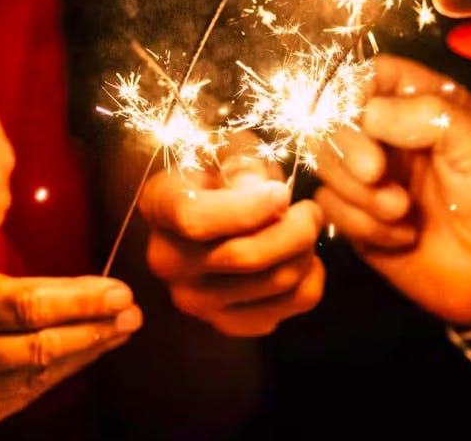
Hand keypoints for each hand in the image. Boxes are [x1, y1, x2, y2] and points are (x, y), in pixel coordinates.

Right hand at [0, 270, 141, 438]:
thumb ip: (1, 281)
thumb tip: (81, 285)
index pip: (24, 304)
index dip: (77, 299)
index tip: (116, 289)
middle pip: (38, 344)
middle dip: (93, 326)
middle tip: (131, 311)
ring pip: (39, 373)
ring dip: (89, 349)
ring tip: (122, 328)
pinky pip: (29, 394)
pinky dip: (65, 371)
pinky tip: (90, 351)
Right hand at [139, 135, 325, 336]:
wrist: (216, 206)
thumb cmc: (225, 168)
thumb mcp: (230, 148)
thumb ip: (244, 164)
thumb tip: (262, 196)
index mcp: (159, 206)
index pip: (194, 218)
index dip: (247, 208)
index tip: (281, 192)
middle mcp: (166, 259)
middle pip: (244, 256)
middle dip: (296, 229)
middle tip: (309, 210)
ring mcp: (194, 299)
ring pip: (275, 282)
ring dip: (306, 251)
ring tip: (304, 229)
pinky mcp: (227, 322)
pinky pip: (290, 307)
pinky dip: (310, 280)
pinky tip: (300, 258)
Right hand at [314, 55, 470, 326]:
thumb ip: (426, 114)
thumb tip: (367, 114)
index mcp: (422, 102)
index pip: (367, 77)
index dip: (354, 92)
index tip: (363, 117)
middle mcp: (390, 134)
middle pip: (332, 119)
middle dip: (347, 147)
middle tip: (375, 173)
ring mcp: (372, 177)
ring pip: (325, 163)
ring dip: (357, 191)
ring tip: (402, 210)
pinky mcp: (360, 218)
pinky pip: (329, 208)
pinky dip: (360, 223)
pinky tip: (401, 236)